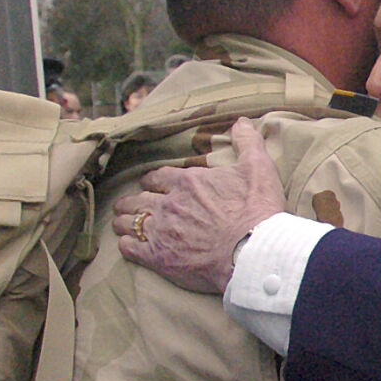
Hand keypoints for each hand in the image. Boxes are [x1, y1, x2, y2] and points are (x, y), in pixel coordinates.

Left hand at [113, 117, 284, 293]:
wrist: (252, 250)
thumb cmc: (256, 210)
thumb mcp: (258, 168)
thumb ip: (247, 143)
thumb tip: (241, 122)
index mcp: (187, 182)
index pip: (156, 177)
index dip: (152, 181)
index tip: (152, 185)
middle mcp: (168, 204)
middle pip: (137, 199)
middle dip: (132, 202)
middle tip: (129, 206)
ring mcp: (161, 231)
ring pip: (128, 222)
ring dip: (124, 222)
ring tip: (122, 224)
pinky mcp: (159, 257)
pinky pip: (130, 248)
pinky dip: (126, 245)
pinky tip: (127, 245)